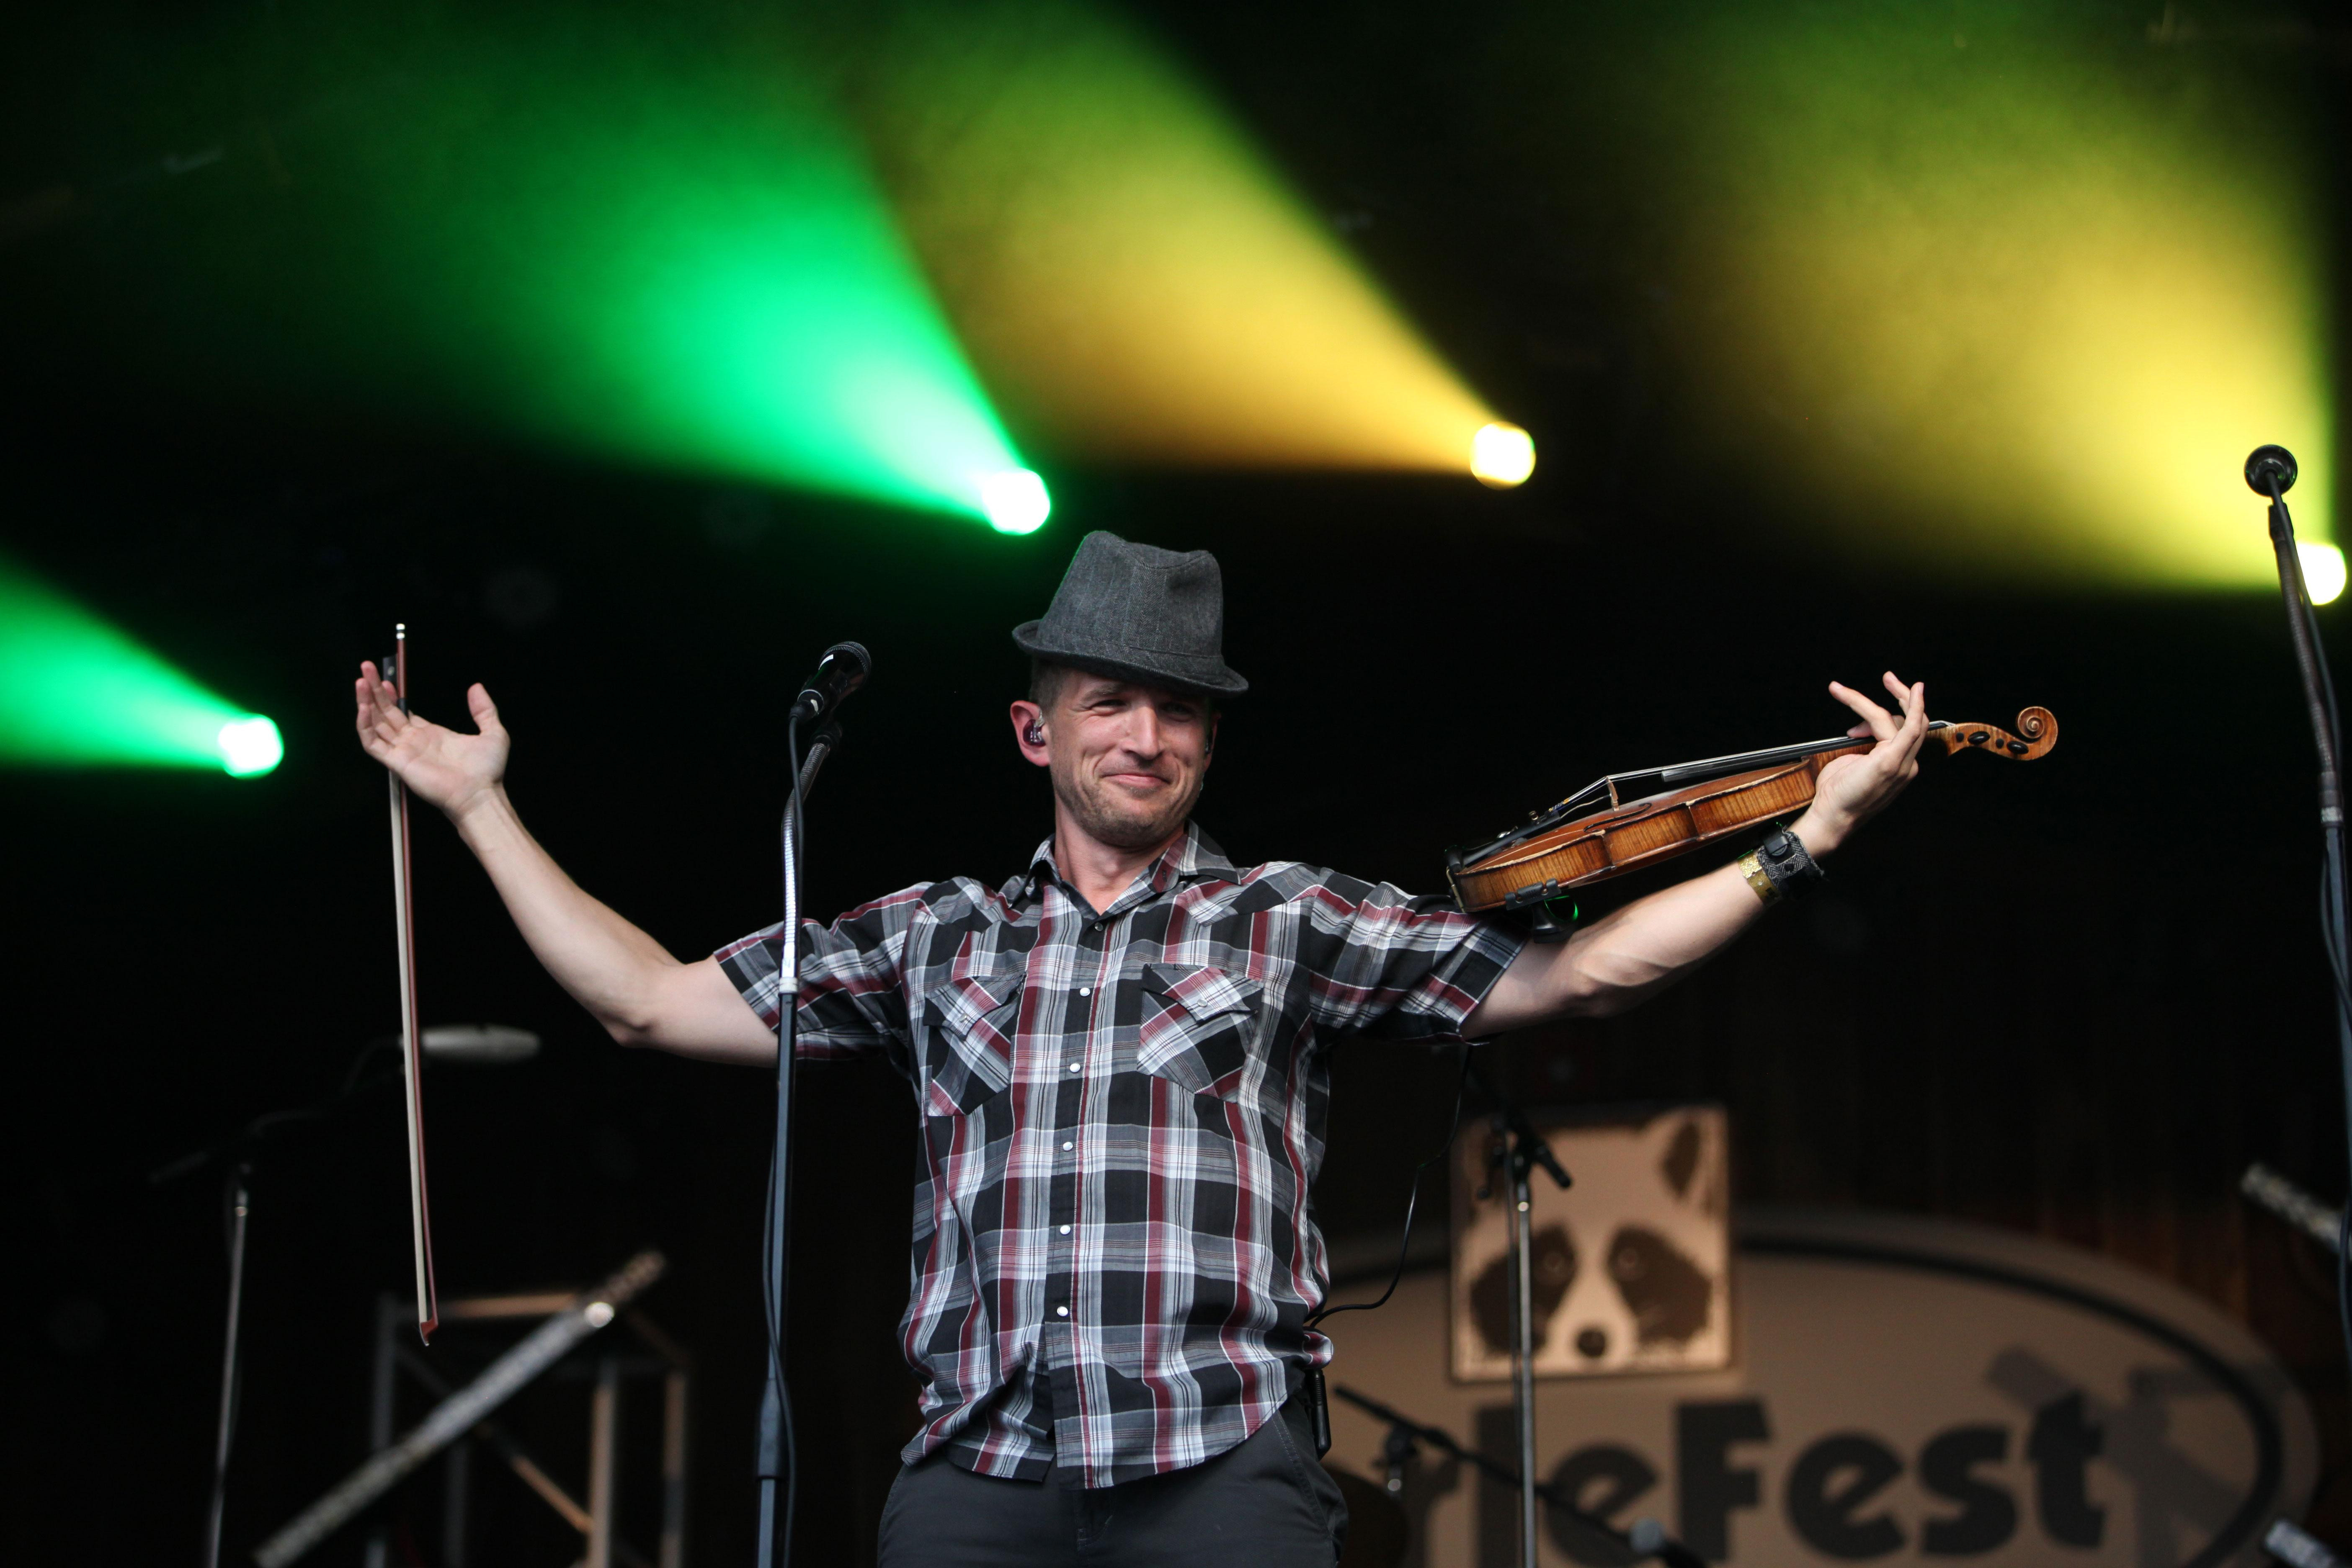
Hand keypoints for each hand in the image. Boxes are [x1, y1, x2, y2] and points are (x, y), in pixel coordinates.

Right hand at [354, 665, 510, 820]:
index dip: (393, 696)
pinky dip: (365, 726)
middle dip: (374, 691)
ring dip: (365, 702)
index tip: (386, 680)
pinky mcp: (397, 762)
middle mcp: (414, 741)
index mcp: (431, 734)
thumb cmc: (487, 771)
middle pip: (386, 713)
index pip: (403, 712)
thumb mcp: (493, 732)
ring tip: (360, 681)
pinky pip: (372, 743)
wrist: (480, 793)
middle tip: (366, 668)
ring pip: (376, 724)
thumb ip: (484, 709)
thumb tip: (476, 687)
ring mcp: (403, 751)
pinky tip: (363, 708)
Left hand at [1793, 671, 1926, 855]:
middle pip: (1912, 722)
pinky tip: (1910, 690)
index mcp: (1898, 766)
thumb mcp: (1851, 762)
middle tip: (1888, 678)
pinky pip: (1909, 728)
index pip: (1901, 731)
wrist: (1831, 816)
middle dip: (1903, 696)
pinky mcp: (1891, 762)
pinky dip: (1912, 706)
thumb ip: (1865, 746)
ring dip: (1884, 698)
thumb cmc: (1837, 793)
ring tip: (1843, 691)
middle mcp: (1906, 765)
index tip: (1858, 703)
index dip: (1882, 715)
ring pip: (1901, 720)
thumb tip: (1863, 729)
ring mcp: (1902, 764)